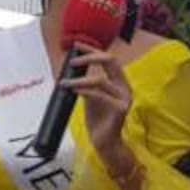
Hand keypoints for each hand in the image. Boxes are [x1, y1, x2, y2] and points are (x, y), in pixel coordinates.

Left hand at [66, 44, 132, 159]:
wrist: (105, 143)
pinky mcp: (120, 110)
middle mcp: (124, 87)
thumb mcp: (91, 97)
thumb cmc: (99, 121)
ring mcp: (124, 98)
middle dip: (90, 57)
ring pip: (100, 80)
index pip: (108, 59)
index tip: (77, 45)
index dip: (93, 50)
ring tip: (65, 82)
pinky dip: (84, 90)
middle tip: (73, 61)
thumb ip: (87, 84)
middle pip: (111, 61)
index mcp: (119, 82)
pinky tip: (74, 90)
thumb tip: (73, 70)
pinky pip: (99, 95)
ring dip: (79, 79)